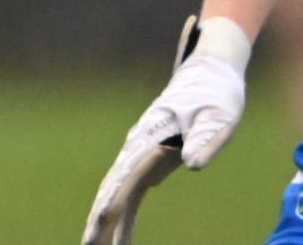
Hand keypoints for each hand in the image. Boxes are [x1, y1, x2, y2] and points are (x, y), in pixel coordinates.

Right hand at [81, 15, 250, 243]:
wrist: (205, 78)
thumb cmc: (214, 97)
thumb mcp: (217, 118)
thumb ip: (205, 140)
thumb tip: (192, 166)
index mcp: (150, 137)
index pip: (127, 172)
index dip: (115, 196)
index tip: (103, 215)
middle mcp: (137, 149)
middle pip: (112, 188)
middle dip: (98, 218)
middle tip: (88, 244)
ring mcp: (138, 157)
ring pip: (116, 195)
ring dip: (106, 223)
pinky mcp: (147, 165)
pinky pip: (132, 197)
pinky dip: (125, 220)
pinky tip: (121, 244)